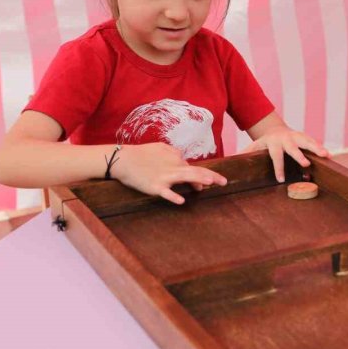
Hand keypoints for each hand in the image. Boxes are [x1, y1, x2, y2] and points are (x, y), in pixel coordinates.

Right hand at [111, 142, 226, 204]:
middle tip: (225, 182)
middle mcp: (172, 167)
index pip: (194, 168)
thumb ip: (174, 153)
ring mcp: (164, 177)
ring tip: (209, 183)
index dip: (205, 175)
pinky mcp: (154, 186)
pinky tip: (182, 200)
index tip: (211, 182)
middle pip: (195, 171)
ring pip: (184, 177)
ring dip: (197, 179)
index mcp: (175, 159)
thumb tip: (183, 158)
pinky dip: (173, 196)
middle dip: (212, 176)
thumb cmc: (141, 154)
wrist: (122, 159)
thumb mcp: (160, 148)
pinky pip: (165, 192)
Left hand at [240, 124, 328, 181]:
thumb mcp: (254, 147)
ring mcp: (296, 136)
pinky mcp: (305, 137)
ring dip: (316, 148)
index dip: (278, 167)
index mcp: (273, 142)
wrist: (275, 129)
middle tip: (305, 164)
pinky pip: (314, 143)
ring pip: (307, 142)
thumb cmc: (265, 143)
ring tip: (326, 156)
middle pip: (293, 147)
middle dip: (299, 155)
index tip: (281, 179)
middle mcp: (286, 138)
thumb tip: (232, 162)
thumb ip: (246, 154)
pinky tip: (329, 156)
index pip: (275, 155)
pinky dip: (321, 148)